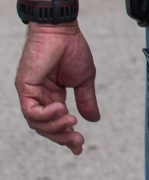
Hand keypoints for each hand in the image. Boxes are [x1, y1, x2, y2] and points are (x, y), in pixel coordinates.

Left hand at [16, 25, 98, 154]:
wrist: (62, 31)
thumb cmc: (72, 49)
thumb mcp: (84, 79)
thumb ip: (86, 99)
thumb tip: (94, 120)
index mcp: (51, 96)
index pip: (55, 123)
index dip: (66, 137)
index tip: (79, 148)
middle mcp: (38, 97)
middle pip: (44, 128)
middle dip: (62, 137)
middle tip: (77, 141)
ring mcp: (29, 93)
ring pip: (36, 123)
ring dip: (55, 127)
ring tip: (72, 120)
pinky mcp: (24, 88)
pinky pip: (31, 111)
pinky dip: (45, 115)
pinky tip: (61, 109)